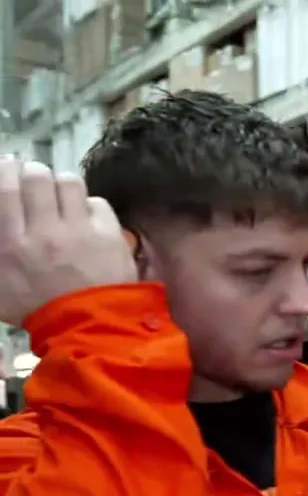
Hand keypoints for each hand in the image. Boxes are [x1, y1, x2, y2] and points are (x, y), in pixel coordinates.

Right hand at [0, 157, 134, 325]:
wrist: (89, 329)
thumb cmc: (36, 310)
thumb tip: (7, 227)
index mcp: (11, 243)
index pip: (5, 188)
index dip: (6, 169)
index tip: (9, 166)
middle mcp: (44, 231)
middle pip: (37, 177)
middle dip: (34, 172)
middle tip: (36, 180)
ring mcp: (80, 231)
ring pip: (69, 182)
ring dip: (63, 183)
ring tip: (62, 195)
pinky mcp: (110, 235)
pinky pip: (98, 203)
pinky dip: (90, 205)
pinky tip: (87, 217)